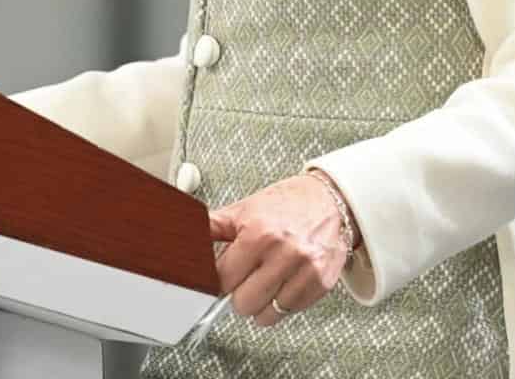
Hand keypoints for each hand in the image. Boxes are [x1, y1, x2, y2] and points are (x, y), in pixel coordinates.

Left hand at [209, 171, 350, 325]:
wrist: (330, 200)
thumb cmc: (287, 204)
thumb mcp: (245, 208)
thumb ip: (214, 226)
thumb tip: (185, 237)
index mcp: (259, 233)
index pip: (223, 279)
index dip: (219, 280)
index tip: (223, 277)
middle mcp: (283, 252)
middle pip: (243, 302)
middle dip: (240, 293)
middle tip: (246, 278)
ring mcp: (305, 270)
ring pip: (267, 314)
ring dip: (262, 303)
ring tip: (265, 281)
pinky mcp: (321, 283)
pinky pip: (290, 311)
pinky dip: (284, 302)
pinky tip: (284, 282)